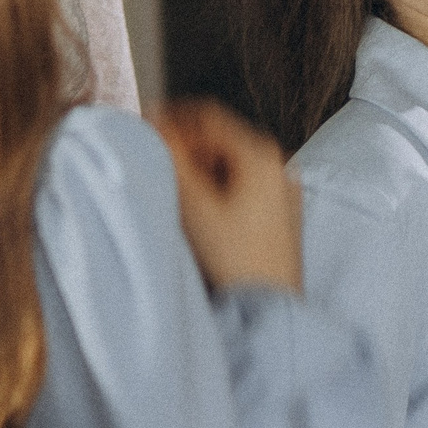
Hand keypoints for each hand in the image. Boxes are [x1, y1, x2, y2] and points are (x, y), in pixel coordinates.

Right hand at [151, 99, 300, 292]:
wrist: (268, 309)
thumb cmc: (238, 261)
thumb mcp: (195, 206)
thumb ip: (172, 160)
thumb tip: (154, 128)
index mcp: (263, 155)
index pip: (209, 118)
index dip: (172, 120)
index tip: (145, 128)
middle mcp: (279, 167)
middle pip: (220, 141)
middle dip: (184, 149)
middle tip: (154, 162)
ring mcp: (282, 191)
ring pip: (229, 165)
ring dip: (198, 171)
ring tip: (174, 192)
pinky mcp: (280, 215)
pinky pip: (242, 187)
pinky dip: (216, 190)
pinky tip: (198, 212)